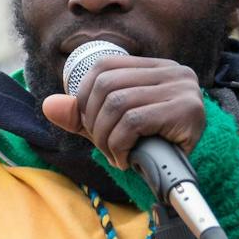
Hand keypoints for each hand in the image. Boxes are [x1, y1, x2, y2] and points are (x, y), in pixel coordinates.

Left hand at [39, 55, 206, 170]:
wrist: (189, 172)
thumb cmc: (151, 144)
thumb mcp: (113, 125)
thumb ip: (81, 115)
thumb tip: (49, 105)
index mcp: (155, 67)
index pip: (103, 66)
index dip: (84, 95)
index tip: (88, 124)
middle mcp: (172, 71)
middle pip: (106, 84)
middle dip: (92, 121)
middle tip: (102, 146)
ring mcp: (182, 88)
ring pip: (117, 103)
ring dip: (105, 137)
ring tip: (113, 155)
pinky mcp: (187, 110)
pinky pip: (134, 122)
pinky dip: (120, 145)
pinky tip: (125, 159)